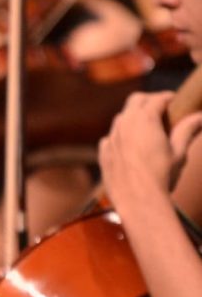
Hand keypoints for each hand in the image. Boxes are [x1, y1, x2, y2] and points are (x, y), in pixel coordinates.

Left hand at [99, 92, 201, 207]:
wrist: (137, 199)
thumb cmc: (162, 175)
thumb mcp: (179, 152)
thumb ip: (187, 130)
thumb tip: (201, 115)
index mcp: (145, 119)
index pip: (157, 98)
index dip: (168, 97)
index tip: (175, 100)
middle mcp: (124, 123)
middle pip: (135, 100)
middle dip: (149, 100)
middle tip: (162, 108)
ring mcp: (111, 136)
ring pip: (121, 117)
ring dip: (134, 116)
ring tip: (148, 127)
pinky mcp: (103, 151)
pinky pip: (111, 136)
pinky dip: (121, 135)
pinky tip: (130, 146)